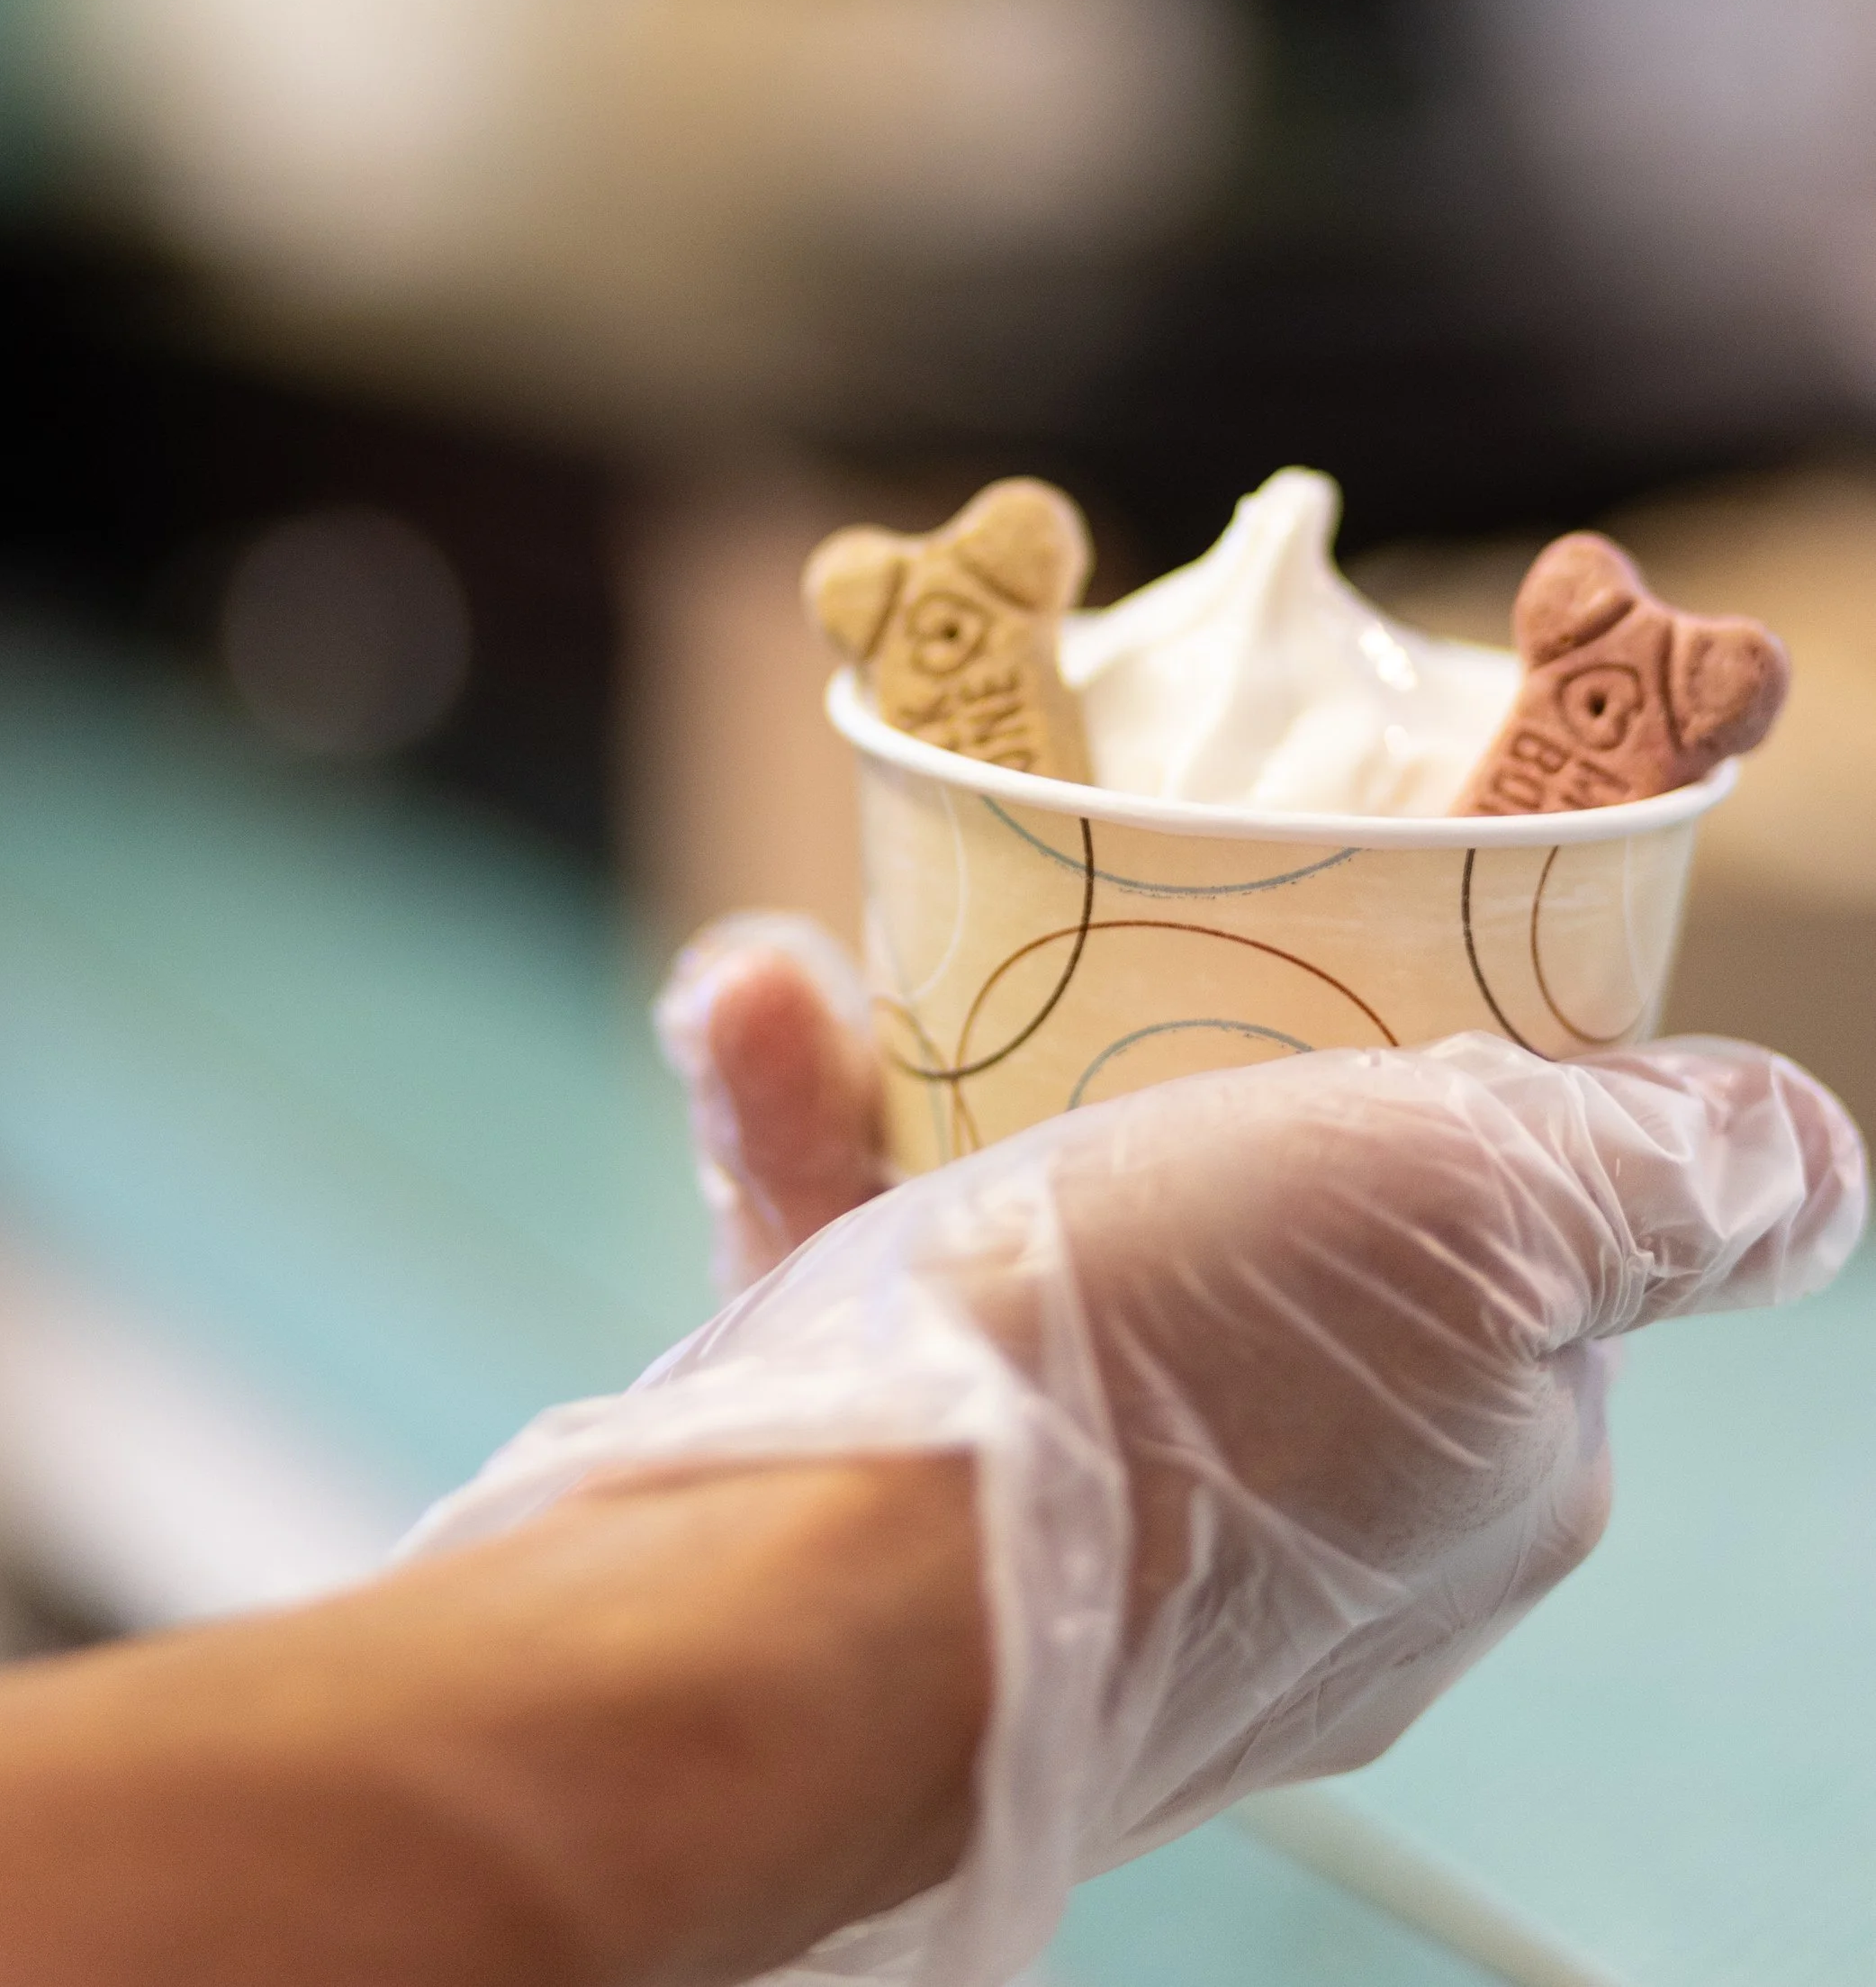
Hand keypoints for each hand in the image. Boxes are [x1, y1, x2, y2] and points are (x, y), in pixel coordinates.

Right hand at [413, 923, 1861, 1982]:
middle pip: (1259, 1198)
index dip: (1437, 1055)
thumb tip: (1813, 1152)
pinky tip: (757, 1017)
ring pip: (1030, 1213)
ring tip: (844, 966)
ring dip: (931, 1052)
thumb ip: (1678, 1173)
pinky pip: (864, 1270)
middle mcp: (1307, 1521)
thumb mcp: (1485, 1203)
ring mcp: (1100, 1521)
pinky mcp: (906, 1504)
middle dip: (1144, 1028)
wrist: (804, 1613)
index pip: (1510, 1222)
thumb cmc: (1156, 1377)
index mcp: (1482, 1459)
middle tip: (1065, 916)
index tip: (1328, 923)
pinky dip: (802, 1131)